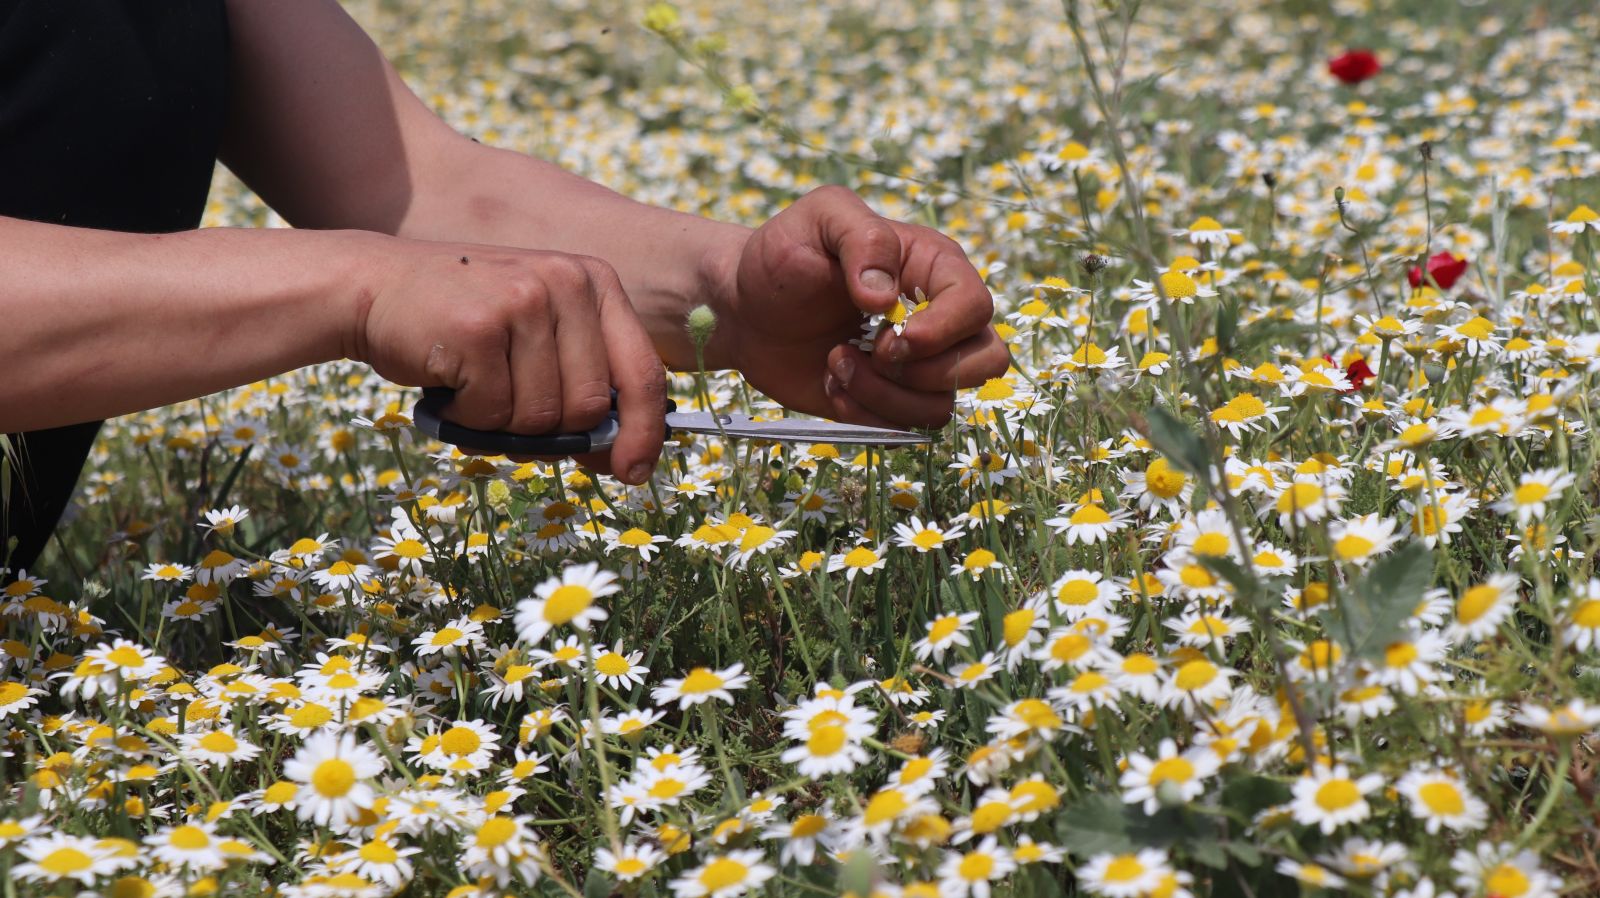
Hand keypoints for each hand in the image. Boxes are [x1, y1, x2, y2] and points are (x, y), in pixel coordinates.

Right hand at [350, 235, 666, 482]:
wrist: (374, 288)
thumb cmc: (465, 325)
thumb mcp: (539, 332)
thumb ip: (584, 379)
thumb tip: (624, 454)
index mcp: (595, 283)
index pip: (643, 370)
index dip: (646, 431)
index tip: (634, 472)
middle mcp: (567, 283)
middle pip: (590, 407)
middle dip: (550, 429)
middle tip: (508, 408)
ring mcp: (522, 301)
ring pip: (541, 417)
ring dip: (502, 423)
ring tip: (474, 385)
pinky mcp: (479, 328)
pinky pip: (493, 414)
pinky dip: (467, 418)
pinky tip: (449, 381)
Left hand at [710, 186, 1009, 428]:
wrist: (744, 308)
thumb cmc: (783, 256)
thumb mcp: (819, 219)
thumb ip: (862, 238)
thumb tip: (887, 296)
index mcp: (933, 267)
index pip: (976, 306)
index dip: (943, 330)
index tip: (893, 336)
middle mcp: (938, 318)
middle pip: (985, 361)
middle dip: (924, 372)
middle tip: (871, 353)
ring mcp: (917, 365)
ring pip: (941, 405)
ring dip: (883, 394)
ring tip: (835, 361)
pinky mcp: (889, 400)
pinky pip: (904, 428)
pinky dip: (863, 414)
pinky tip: (831, 381)